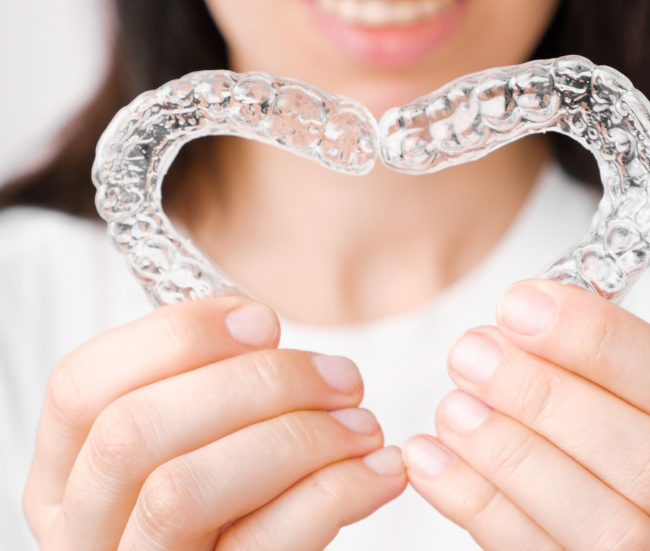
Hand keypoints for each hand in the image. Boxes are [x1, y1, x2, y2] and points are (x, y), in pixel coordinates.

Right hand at [24, 297, 406, 549]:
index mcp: (68, 472)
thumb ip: (205, 383)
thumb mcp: (201, 438)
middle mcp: (84, 529)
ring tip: (363, 425)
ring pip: (182, 490)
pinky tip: (379, 470)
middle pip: (135, 431)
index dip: (175, 337)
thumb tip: (253, 323)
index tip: (265, 322)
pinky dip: (334, 493)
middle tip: (341, 377)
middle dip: (255, 384)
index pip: (81, 385)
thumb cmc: (234, 498)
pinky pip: (262, 545)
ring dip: (294, 438)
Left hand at [403, 280, 649, 549]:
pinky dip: (480, 508)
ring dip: (515, 456)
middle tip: (471, 352)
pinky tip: (432, 460)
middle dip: (549, 398)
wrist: (621, 543)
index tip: (519, 304)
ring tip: (452, 407)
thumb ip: (595, 378)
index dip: (604, 342)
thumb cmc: (622, 470)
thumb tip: (517, 318)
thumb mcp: (635, 420)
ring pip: (608, 527)